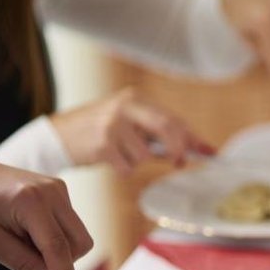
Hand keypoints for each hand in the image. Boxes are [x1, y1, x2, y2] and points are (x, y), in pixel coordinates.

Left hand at [0, 163, 92, 269]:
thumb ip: (25, 266)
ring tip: (25, 241)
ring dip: (60, 249)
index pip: (57, 248)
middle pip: (80, 243)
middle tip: (29, 259)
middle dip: (63, 261)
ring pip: (79, 236)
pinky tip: (30, 229)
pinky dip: (56, 236)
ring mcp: (59, 189)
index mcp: (30, 201)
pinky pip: (71, 225)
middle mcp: (52, 192)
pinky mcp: (60, 190)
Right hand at [50, 89, 213, 174]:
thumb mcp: (130, 126)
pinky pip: (128, 167)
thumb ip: (160, 136)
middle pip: (166, 128)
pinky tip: (109, 159)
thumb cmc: (102, 132)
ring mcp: (112, 124)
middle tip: (180, 163)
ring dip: (138, 163)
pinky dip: (123, 170)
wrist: (58, 136)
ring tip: (120, 154)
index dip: (193, 138)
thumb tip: (199, 150)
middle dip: (178, 150)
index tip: (210, 153)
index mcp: (136, 100)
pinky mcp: (102, 144)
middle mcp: (125, 107)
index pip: (172, 119)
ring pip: (146, 155)